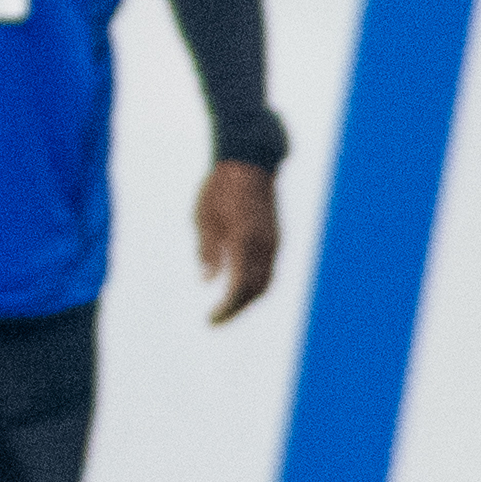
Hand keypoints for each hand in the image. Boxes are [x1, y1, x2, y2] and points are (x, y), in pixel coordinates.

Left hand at [194, 157, 279, 323]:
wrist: (250, 161)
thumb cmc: (220, 187)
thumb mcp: (204, 218)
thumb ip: (208, 251)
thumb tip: (207, 280)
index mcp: (245, 241)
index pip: (239, 287)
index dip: (227, 308)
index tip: (210, 320)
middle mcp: (265, 246)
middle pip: (256, 290)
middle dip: (237, 309)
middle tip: (215, 320)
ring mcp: (274, 241)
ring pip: (266, 281)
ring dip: (248, 299)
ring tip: (227, 308)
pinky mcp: (276, 237)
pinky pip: (269, 269)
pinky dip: (256, 284)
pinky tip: (240, 287)